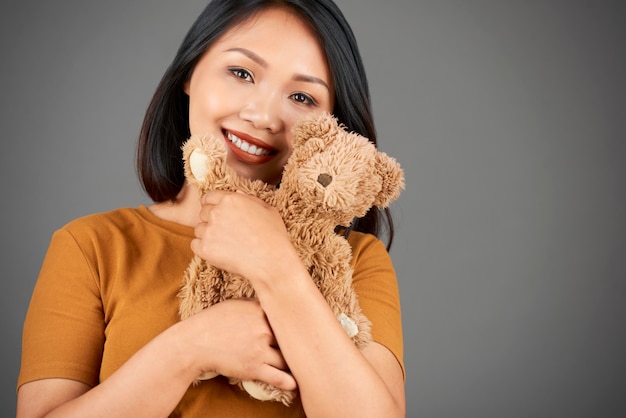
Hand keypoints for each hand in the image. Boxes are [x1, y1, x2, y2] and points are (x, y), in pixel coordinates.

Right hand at [182, 298, 296, 390]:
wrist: (195, 343)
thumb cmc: (213, 322)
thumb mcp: (235, 304)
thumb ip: (255, 304)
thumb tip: (271, 303)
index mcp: (259, 310)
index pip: (287, 315)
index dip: (296, 321)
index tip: (306, 325)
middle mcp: (263, 328)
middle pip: (290, 336)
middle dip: (298, 342)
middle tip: (311, 345)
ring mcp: (259, 349)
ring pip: (287, 358)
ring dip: (293, 362)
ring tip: (303, 365)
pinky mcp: (254, 368)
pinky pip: (278, 377)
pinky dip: (289, 381)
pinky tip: (295, 383)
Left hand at [190, 190, 295, 281]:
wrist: (271, 261)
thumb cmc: (273, 235)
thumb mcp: (268, 209)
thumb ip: (249, 199)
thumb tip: (236, 192)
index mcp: (230, 199)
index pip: (208, 196)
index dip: (212, 204)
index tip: (218, 213)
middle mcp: (217, 212)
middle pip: (202, 213)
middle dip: (211, 220)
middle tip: (225, 231)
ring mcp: (209, 231)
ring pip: (199, 229)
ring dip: (208, 235)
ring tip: (225, 244)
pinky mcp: (205, 248)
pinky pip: (195, 245)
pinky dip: (203, 249)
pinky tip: (219, 252)